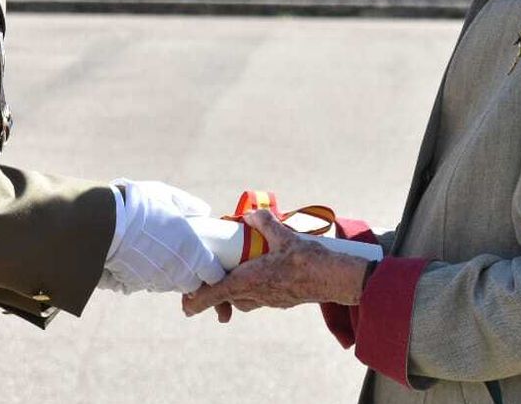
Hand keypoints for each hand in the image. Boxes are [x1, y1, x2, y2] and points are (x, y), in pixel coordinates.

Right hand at [102, 179, 224, 294]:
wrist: (105, 221)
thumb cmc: (140, 205)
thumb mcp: (170, 197)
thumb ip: (190, 206)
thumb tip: (204, 211)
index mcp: (192, 253)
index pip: (213, 275)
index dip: (212, 269)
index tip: (209, 262)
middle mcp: (177, 272)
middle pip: (191, 284)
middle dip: (190, 274)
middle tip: (182, 255)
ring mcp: (155, 281)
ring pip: (169, 284)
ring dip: (168, 274)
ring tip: (158, 253)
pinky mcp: (134, 285)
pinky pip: (146, 283)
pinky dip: (146, 274)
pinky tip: (139, 258)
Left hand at [182, 209, 368, 320]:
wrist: (335, 279)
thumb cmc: (310, 260)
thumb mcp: (286, 236)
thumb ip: (266, 224)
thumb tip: (251, 214)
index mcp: (251, 280)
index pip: (216, 293)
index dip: (198, 300)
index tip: (185, 305)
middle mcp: (256, 294)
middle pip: (226, 298)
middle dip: (213, 294)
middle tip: (201, 285)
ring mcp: (269, 300)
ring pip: (241, 299)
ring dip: (232, 291)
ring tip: (228, 276)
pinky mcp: (280, 300)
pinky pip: (257, 298)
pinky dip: (249, 290)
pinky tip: (255, 275)